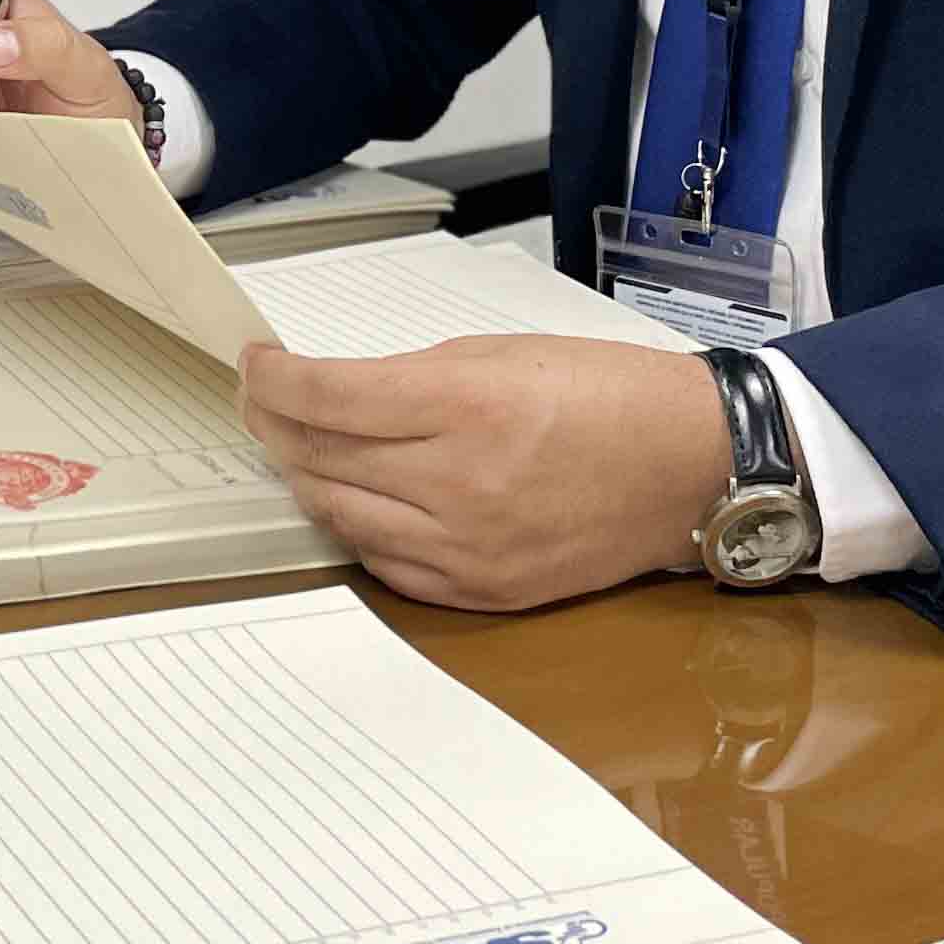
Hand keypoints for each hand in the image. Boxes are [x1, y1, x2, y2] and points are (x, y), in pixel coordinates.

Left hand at [235, 333, 736, 610]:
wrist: (689, 466)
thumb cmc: (608, 396)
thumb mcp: (501, 353)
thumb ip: (411, 377)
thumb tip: (334, 394)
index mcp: (467, 405)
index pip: (326, 398)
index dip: (271, 380)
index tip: (254, 365)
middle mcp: (461, 483)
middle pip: (320, 459)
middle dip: (275, 425)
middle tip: (264, 404)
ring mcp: (470, 546)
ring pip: (341, 516)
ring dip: (308, 479)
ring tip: (303, 450)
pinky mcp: (485, 590)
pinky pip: (386, 565)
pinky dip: (358, 529)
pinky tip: (357, 500)